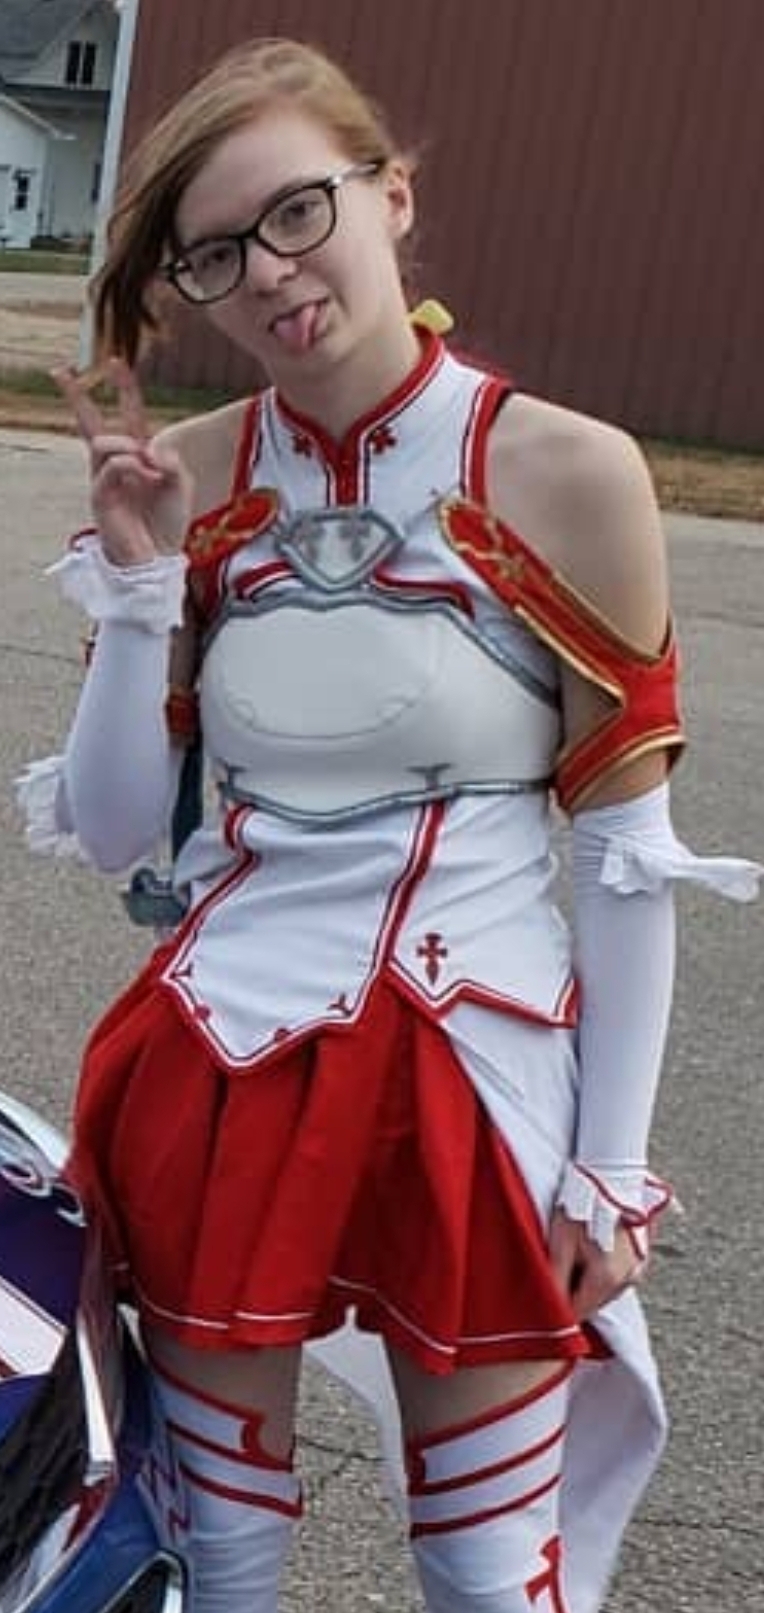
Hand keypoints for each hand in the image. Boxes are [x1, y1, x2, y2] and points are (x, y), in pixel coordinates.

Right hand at [53, 358, 194, 565]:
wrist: (158, 557)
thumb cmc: (168, 523)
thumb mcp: (181, 485)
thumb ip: (171, 460)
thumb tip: (149, 446)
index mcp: (137, 455)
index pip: (127, 414)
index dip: (123, 387)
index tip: (116, 362)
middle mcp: (116, 464)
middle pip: (89, 422)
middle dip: (75, 395)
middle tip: (59, 371)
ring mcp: (104, 479)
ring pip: (103, 441)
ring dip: (129, 447)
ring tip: (150, 469)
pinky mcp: (99, 496)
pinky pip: (112, 466)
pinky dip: (132, 465)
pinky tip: (147, 476)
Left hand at [548, 1206, 647, 1320]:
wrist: (613, 1172)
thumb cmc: (585, 1201)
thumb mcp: (561, 1239)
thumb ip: (555, 1277)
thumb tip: (547, 1305)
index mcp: (606, 1278)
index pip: (577, 1312)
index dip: (557, 1309)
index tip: (543, 1297)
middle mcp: (627, 1279)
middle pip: (591, 1303)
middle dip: (571, 1293)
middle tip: (556, 1266)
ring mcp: (637, 1270)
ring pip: (603, 1291)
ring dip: (586, 1281)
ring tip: (574, 1251)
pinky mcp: (640, 1259)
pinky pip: (616, 1277)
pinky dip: (600, 1271)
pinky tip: (590, 1249)